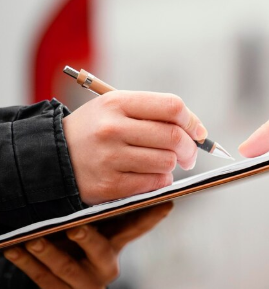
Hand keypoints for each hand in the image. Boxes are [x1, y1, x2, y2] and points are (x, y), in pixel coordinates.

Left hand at [2, 203, 172, 288]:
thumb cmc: (74, 254)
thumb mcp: (88, 237)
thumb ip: (91, 218)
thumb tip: (80, 185)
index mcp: (116, 245)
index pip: (136, 228)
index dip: (151, 216)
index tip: (167, 202)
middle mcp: (107, 266)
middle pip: (100, 250)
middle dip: (87, 238)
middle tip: (75, 228)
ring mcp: (90, 286)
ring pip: (67, 267)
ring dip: (46, 253)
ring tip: (31, 240)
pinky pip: (44, 280)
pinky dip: (26, 264)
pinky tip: (12, 251)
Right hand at [63, 92, 207, 204]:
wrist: (50, 158)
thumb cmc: (94, 131)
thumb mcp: (115, 109)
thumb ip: (154, 113)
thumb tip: (198, 131)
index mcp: (117, 103)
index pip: (172, 107)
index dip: (193, 121)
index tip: (198, 133)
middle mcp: (112, 128)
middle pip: (174, 137)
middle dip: (190, 149)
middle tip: (189, 155)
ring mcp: (109, 158)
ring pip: (167, 162)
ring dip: (172, 166)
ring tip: (160, 164)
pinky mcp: (109, 185)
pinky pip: (153, 184)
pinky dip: (159, 181)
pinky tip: (149, 176)